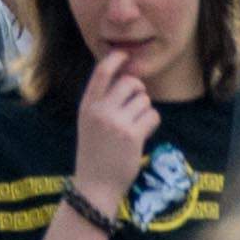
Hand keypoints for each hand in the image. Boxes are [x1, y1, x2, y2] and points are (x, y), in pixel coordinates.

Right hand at [69, 46, 159, 211]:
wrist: (94, 184)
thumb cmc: (94, 153)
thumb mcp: (88, 122)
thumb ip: (101, 101)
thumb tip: (125, 78)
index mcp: (87, 105)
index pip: (101, 72)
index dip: (115, 59)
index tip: (124, 54)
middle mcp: (100, 110)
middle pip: (129, 82)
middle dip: (138, 89)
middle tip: (137, 102)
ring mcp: (116, 122)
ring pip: (144, 100)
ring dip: (145, 109)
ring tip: (136, 124)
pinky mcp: (132, 135)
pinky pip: (152, 115)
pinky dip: (152, 122)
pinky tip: (143, 133)